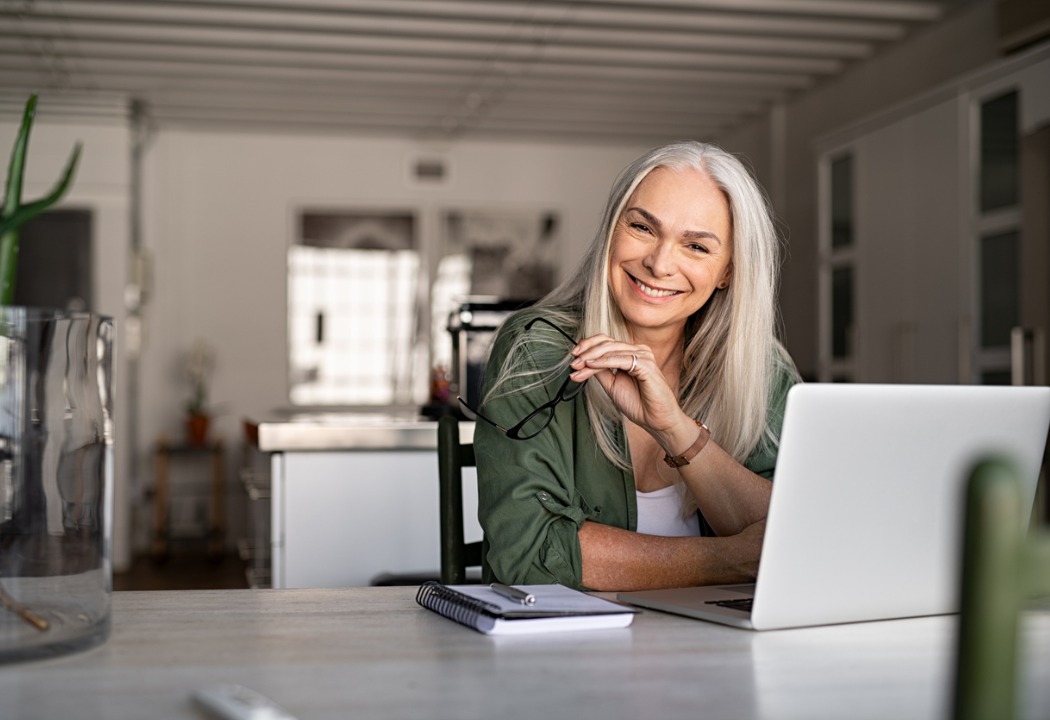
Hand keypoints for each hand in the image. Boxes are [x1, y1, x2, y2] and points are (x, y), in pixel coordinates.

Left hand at [568, 334, 683, 434]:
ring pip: (610, 350)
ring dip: (590, 358)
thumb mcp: (612, 385)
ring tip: (578, 366)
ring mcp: (643, 356)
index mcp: (631, 354)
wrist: (656, 420)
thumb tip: (584, 362)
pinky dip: (603, 361)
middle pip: (606, 343)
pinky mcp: (646, 364)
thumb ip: (601, 372)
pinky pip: (620, 359)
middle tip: (573, 363)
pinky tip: (591, 365)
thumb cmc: (639, 404)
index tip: (573, 357)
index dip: (587, 346)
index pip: (606, 342)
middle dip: (586, 352)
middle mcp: (638, 351)